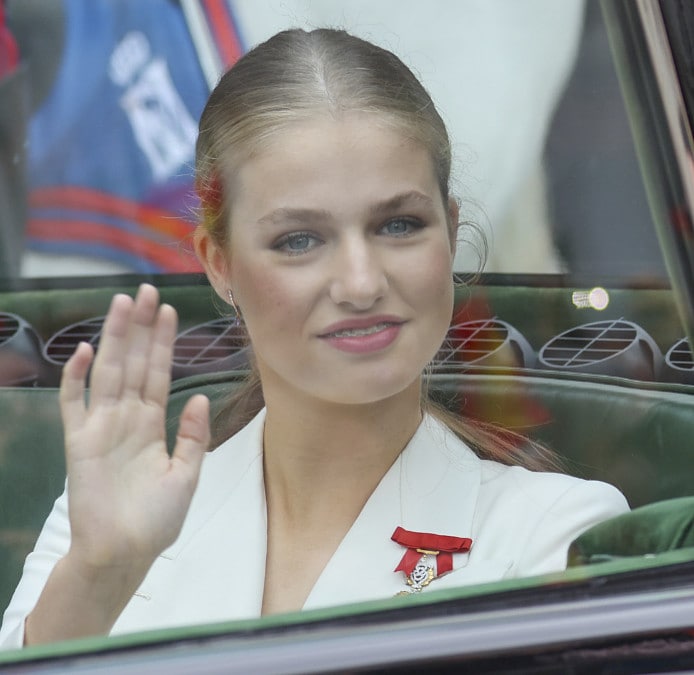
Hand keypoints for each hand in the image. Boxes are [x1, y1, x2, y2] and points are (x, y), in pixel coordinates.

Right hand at [59, 284, 209, 575]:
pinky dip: (76, 378)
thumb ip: (193, 436)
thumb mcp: (186, 474)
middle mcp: (127, 418)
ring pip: (108, 372)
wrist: (124, 553)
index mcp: (152, 423)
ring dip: (114, 338)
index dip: (163, 342)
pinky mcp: (80, 443)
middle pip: (133, 362)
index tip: (169, 310)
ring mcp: (102, 427)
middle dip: (140, 327)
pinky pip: (74, 404)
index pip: (158, 372)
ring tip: (121, 304)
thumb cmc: (156, 520)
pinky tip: (84, 351)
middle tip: (144, 291)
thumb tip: (200, 397)